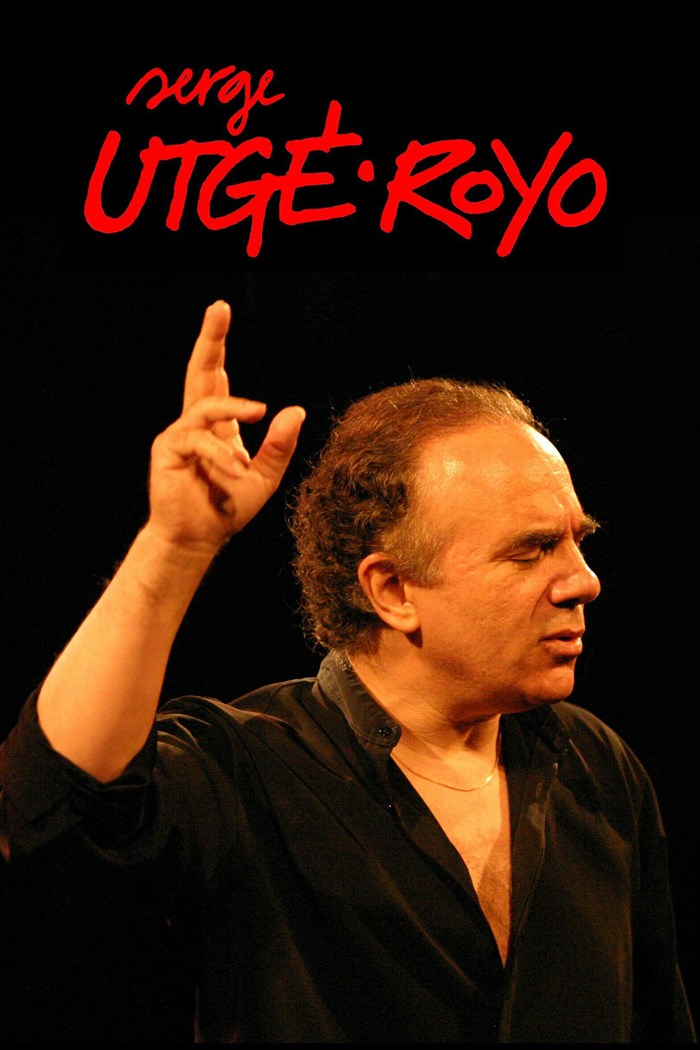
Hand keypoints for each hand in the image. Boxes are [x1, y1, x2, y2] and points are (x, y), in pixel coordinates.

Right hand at [148, 301, 304, 552]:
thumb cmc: (226, 508)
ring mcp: (179, 434)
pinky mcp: (168, 450)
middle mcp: (196, 423)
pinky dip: (221, 454)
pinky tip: (235, 469)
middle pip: (201, 371)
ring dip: (235, 408)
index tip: (221, 313)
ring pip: (206, 405)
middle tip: (219, 308)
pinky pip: (198, 439)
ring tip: (259, 413)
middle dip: (210, 339)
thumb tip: (296, 411)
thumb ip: (279, 446)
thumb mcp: (264, 477)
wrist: (198, 539)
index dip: (217, 345)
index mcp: (218, 425)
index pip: (217, 377)